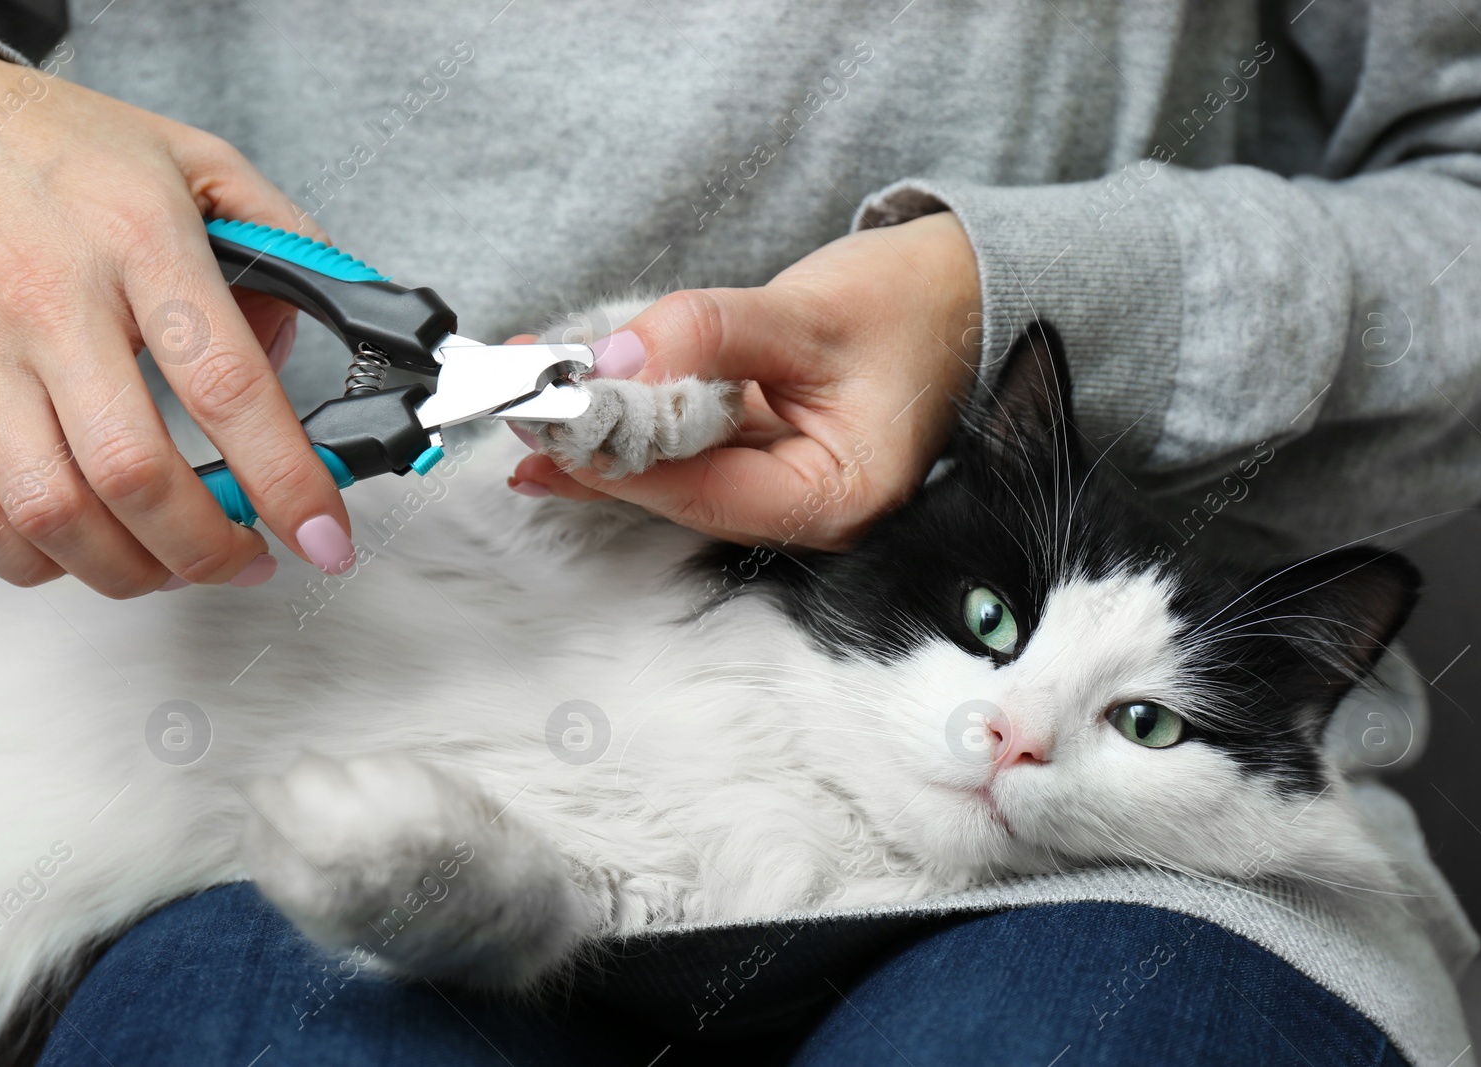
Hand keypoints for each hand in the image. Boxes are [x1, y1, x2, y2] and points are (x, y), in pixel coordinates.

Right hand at [0, 56, 355, 596]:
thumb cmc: (73, 149)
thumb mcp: (201, 165)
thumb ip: (284, 244)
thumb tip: (318, 338)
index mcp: (141, 240)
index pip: (227, 387)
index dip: (284, 480)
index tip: (325, 536)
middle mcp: (54, 300)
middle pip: (132, 473)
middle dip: (206, 549)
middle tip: (250, 562)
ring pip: (47, 509)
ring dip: (125, 567)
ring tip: (176, 566)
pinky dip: (37, 555)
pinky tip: (89, 543)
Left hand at [509, 211, 982, 548]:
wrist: (964, 289)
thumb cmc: (916, 306)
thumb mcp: (811, 313)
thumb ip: (710, 335)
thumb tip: (615, 358)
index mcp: (836, 497)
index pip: (705, 492)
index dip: (620, 461)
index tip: (552, 420)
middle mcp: (806, 507)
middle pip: (679, 492)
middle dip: (594, 451)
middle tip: (516, 412)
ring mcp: (782, 481)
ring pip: (674, 470)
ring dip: (601, 436)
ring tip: (525, 407)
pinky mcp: (763, 449)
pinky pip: (685, 445)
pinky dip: (633, 421)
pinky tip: (574, 410)